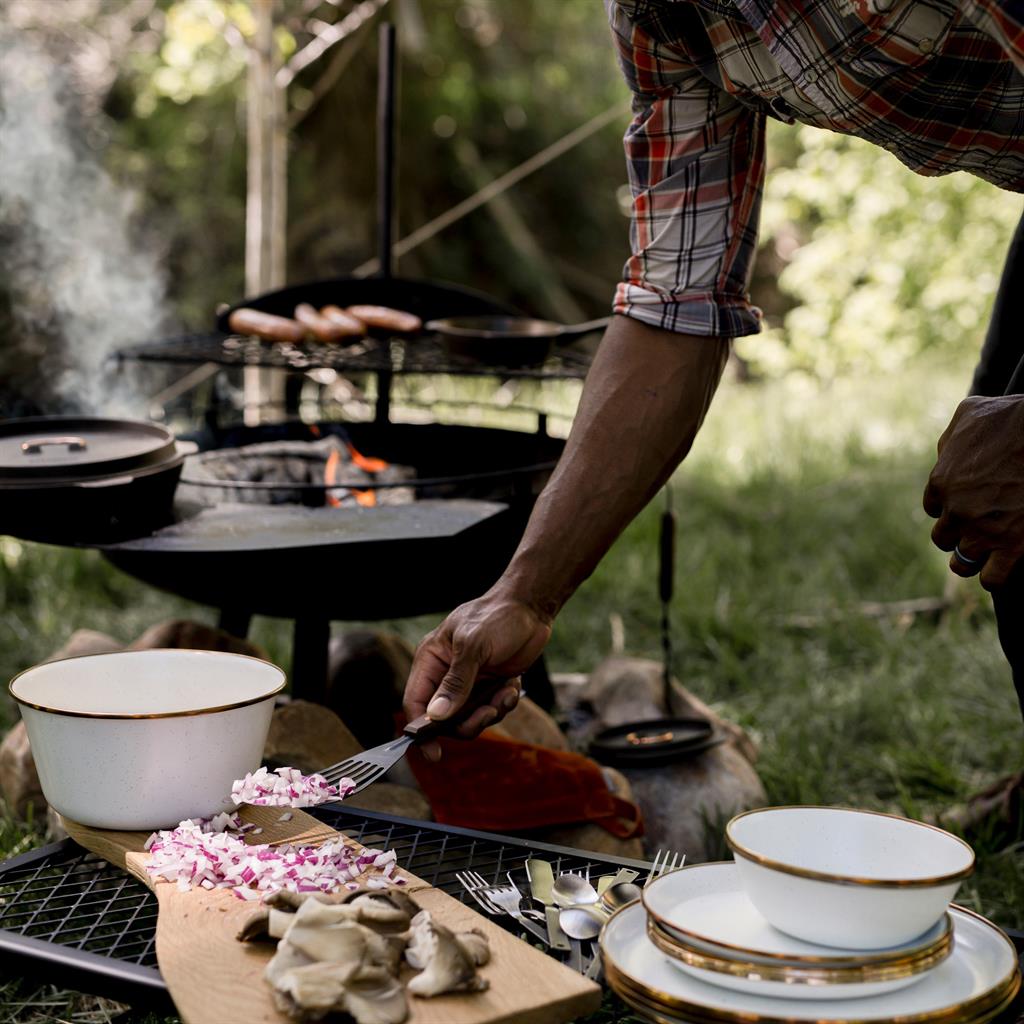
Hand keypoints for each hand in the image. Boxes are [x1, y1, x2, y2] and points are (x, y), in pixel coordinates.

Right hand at [403, 588, 551, 760]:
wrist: (530, 609)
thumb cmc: (496, 617)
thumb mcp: (473, 646)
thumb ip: (456, 682)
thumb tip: (436, 717)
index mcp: (431, 660)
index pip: (415, 702)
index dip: (420, 729)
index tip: (434, 752)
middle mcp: (446, 675)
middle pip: (444, 719)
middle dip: (466, 722)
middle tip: (487, 714)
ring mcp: (469, 682)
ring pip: (469, 719)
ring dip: (489, 713)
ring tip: (504, 696)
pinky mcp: (490, 686)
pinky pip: (491, 710)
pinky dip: (503, 704)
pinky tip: (512, 687)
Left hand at [923, 395, 1023, 589]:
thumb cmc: (1011, 416)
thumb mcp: (970, 415)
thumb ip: (952, 438)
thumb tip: (947, 453)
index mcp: (941, 482)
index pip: (933, 508)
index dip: (949, 507)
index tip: (966, 503)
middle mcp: (956, 510)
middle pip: (944, 537)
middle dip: (958, 533)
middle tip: (978, 527)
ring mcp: (983, 530)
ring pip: (962, 562)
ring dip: (971, 558)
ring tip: (985, 552)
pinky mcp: (1013, 544)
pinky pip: (993, 578)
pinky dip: (993, 577)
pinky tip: (999, 570)